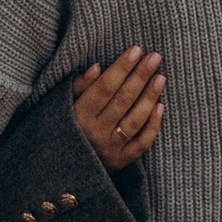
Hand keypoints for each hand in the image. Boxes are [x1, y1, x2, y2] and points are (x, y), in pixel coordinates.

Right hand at [74, 48, 163, 169]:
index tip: (136, 50)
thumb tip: (97, 67)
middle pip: (122, 100)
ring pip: (134, 121)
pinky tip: (160, 107)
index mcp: (78, 116)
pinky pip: (141, 144)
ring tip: (160, 77)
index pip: (104, 88)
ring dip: (149, 97)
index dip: (121, 68)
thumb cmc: (62, 129)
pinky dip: (152, 126)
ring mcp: (109, 149)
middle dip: (140, 76)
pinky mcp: (120, 162)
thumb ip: (78, 87)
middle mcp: (95, 133)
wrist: (61, 171)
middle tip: (155, 57)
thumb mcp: (62, 106)